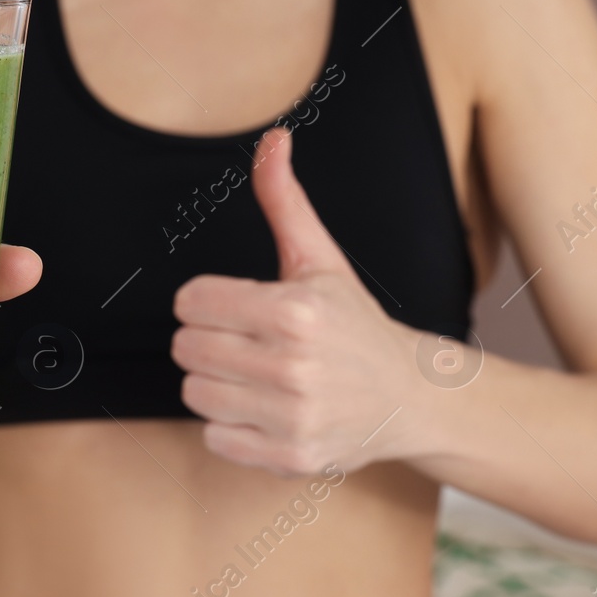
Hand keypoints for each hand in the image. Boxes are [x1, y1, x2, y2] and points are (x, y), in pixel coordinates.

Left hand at [171, 128, 421, 475]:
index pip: (191, 302)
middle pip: (187, 348)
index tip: (233, 306)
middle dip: (208, 340)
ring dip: (215, 383)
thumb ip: (284, 200)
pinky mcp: (291, 457)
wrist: (409, 396)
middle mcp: (293, 366)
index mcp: (295, 310)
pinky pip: (215, 438)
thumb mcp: (320, 259)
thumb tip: (274, 139)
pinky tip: (264, 408)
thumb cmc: (354, 324)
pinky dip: (231, 425)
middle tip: (245, 341)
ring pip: (195, 393)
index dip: (206, 301)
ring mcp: (293, 416)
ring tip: (253, 374)